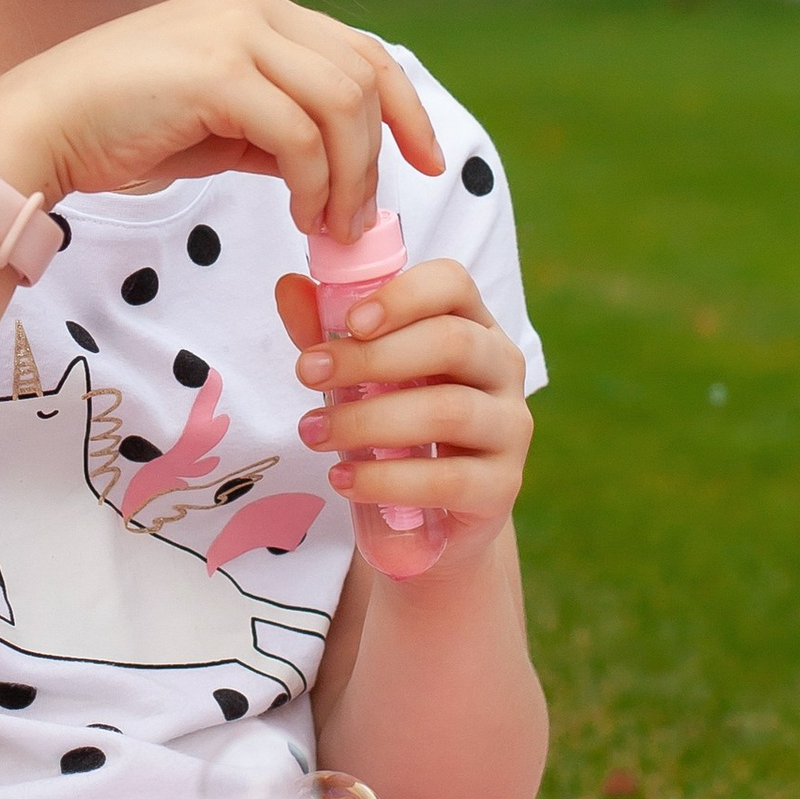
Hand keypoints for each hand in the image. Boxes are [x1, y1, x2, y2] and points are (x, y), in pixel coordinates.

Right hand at [0, 0, 442, 237]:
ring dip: (349, 175)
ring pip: (340, 103)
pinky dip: (314, 182)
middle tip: (359, 219)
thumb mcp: (220, 123)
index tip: (426, 161)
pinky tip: (299, 213)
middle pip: (361, 76)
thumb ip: (279, 127)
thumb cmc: (121, 126)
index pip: (361, 50)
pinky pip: (299, 134)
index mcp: (257, 8)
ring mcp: (236, 32)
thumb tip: (337, 164)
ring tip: (329, 225)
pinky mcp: (216, 72)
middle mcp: (254, 6)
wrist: (42, 123)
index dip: (406, 107)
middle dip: (377, 154)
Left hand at [274, 256, 533, 559]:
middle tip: (307, 374)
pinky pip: (448, 479)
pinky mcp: (503, 486)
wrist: (430, 514)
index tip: (349, 322)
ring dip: (368, 420)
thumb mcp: (360, 376)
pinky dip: (387, 479)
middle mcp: (501, 367)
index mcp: (472, 323)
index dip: (403, 296)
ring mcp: (510, 427)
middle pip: (451, 342)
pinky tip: (344, 480)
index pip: (453, 284)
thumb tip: (289, 287)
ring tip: (314, 433)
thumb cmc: (397, 426)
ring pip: (449, 411)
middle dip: (371, 358)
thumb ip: (326, 332)